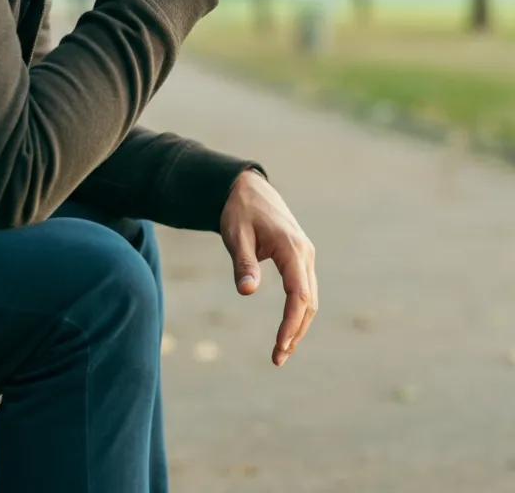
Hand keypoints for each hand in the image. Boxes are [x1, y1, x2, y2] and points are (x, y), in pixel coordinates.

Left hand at [220, 169, 316, 366]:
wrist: (247, 188)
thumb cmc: (238, 211)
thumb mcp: (235, 235)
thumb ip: (243, 263)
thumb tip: (247, 292)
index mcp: (291, 248)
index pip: (299, 295)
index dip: (291, 323)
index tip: (279, 346)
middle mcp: (305, 253)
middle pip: (309, 302)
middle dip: (295, 332)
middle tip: (278, 358)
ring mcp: (305, 255)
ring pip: (310, 298)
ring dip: (299, 325)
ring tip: (282, 350)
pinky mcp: (300, 257)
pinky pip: (304, 289)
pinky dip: (299, 311)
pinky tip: (287, 328)